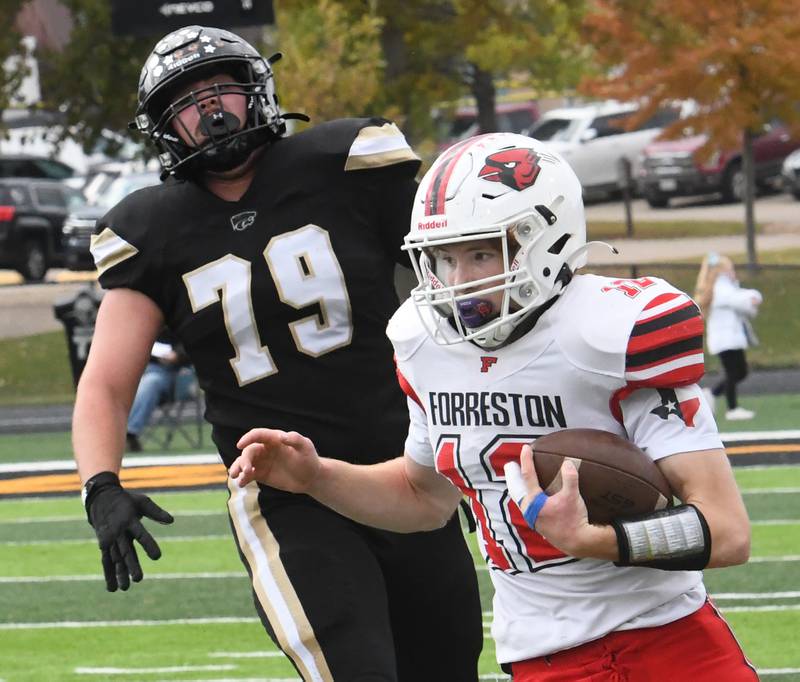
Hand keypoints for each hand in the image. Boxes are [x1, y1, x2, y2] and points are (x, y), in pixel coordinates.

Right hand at [84, 473, 173, 591]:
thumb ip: (156, 512)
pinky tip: (113, 588)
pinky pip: (106, 561)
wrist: (100, 498)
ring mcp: (109, 539)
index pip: (141, 534)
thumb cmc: (126, 500)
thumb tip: (171, 521)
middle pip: (126, 551)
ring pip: (115, 559)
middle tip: (139, 578)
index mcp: (129, 520)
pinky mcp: (104, 545)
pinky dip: (109, 574)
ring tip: (125, 588)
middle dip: (132, 565)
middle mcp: (118, 532)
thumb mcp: (142, 502)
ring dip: (119, 574)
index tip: (157, 557)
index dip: (148, 545)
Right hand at [231, 429, 321, 493]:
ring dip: (238, 468)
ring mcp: (262, 462)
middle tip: (247, 470)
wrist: (310, 477)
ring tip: (235, 476)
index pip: (258, 435)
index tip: (240, 445)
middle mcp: (265, 449)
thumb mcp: (305, 447)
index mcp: (274, 439)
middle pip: (249, 451)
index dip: (248, 438)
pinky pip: (248, 475)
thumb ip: (295, 439)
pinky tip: (241, 483)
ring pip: (244, 463)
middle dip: (245, 460)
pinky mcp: (261, 474)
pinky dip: (242, 478)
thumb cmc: (309, 459)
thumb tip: (281, 436)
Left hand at [503, 445, 593, 556]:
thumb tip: (568, 463)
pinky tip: (532, 497)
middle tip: (510, 465)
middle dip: (513, 476)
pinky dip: (526, 497)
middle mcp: (530, 510)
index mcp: (535, 502)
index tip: (525, 448)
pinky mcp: (539, 524)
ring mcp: (533, 519)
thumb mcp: (573, 497)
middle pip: (516, 489)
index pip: (528, 476)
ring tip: (518, 479)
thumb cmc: (574, 519)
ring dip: (518, 488)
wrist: (578, 542)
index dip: (526, 460)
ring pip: (520, 499)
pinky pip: (527, 507)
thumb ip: (570, 478)